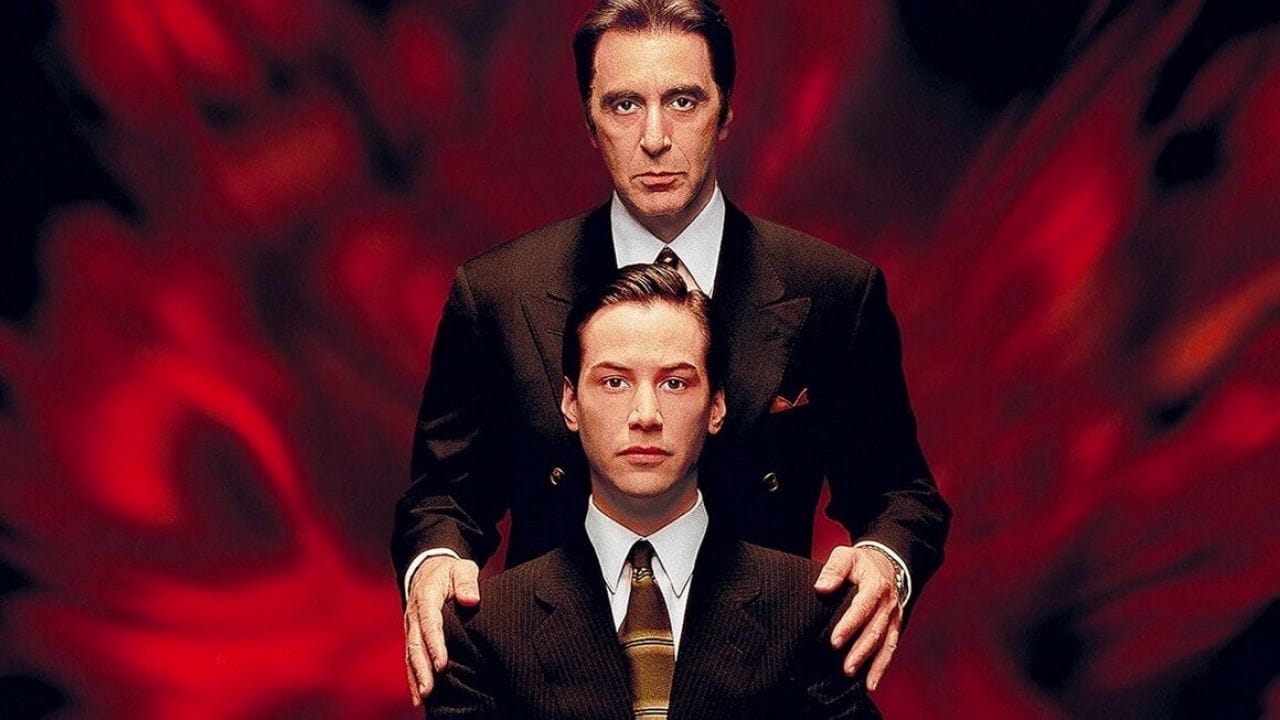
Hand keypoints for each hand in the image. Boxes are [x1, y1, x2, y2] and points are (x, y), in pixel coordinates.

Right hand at [404, 555, 480, 706]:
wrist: (428, 569)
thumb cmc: (450, 572)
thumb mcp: (462, 569)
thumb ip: (467, 582)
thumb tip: (470, 600)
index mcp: (426, 597)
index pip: (430, 623)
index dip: (435, 644)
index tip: (442, 664)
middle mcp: (414, 614)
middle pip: (416, 644)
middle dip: (422, 668)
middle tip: (428, 689)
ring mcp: (411, 626)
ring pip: (411, 654)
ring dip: (415, 676)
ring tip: (422, 697)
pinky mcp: (412, 635)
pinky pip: (410, 657)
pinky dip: (413, 676)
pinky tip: (419, 695)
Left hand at [814, 545, 902, 690]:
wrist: (887, 563)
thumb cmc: (860, 562)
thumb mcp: (846, 555)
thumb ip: (834, 569)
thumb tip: (822, 587)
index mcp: (876, 585)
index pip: (862, 607)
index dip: (849, 625)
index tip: (834, 641)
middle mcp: (889, 603)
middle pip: (875, 630)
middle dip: (860, 650)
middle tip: (844, 666)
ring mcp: (894, 617)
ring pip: (885, 643)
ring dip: (871, 662)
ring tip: (855, 676)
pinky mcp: (895, 627)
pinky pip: (891, 648)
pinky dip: (882, 666)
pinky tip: (871, 683)